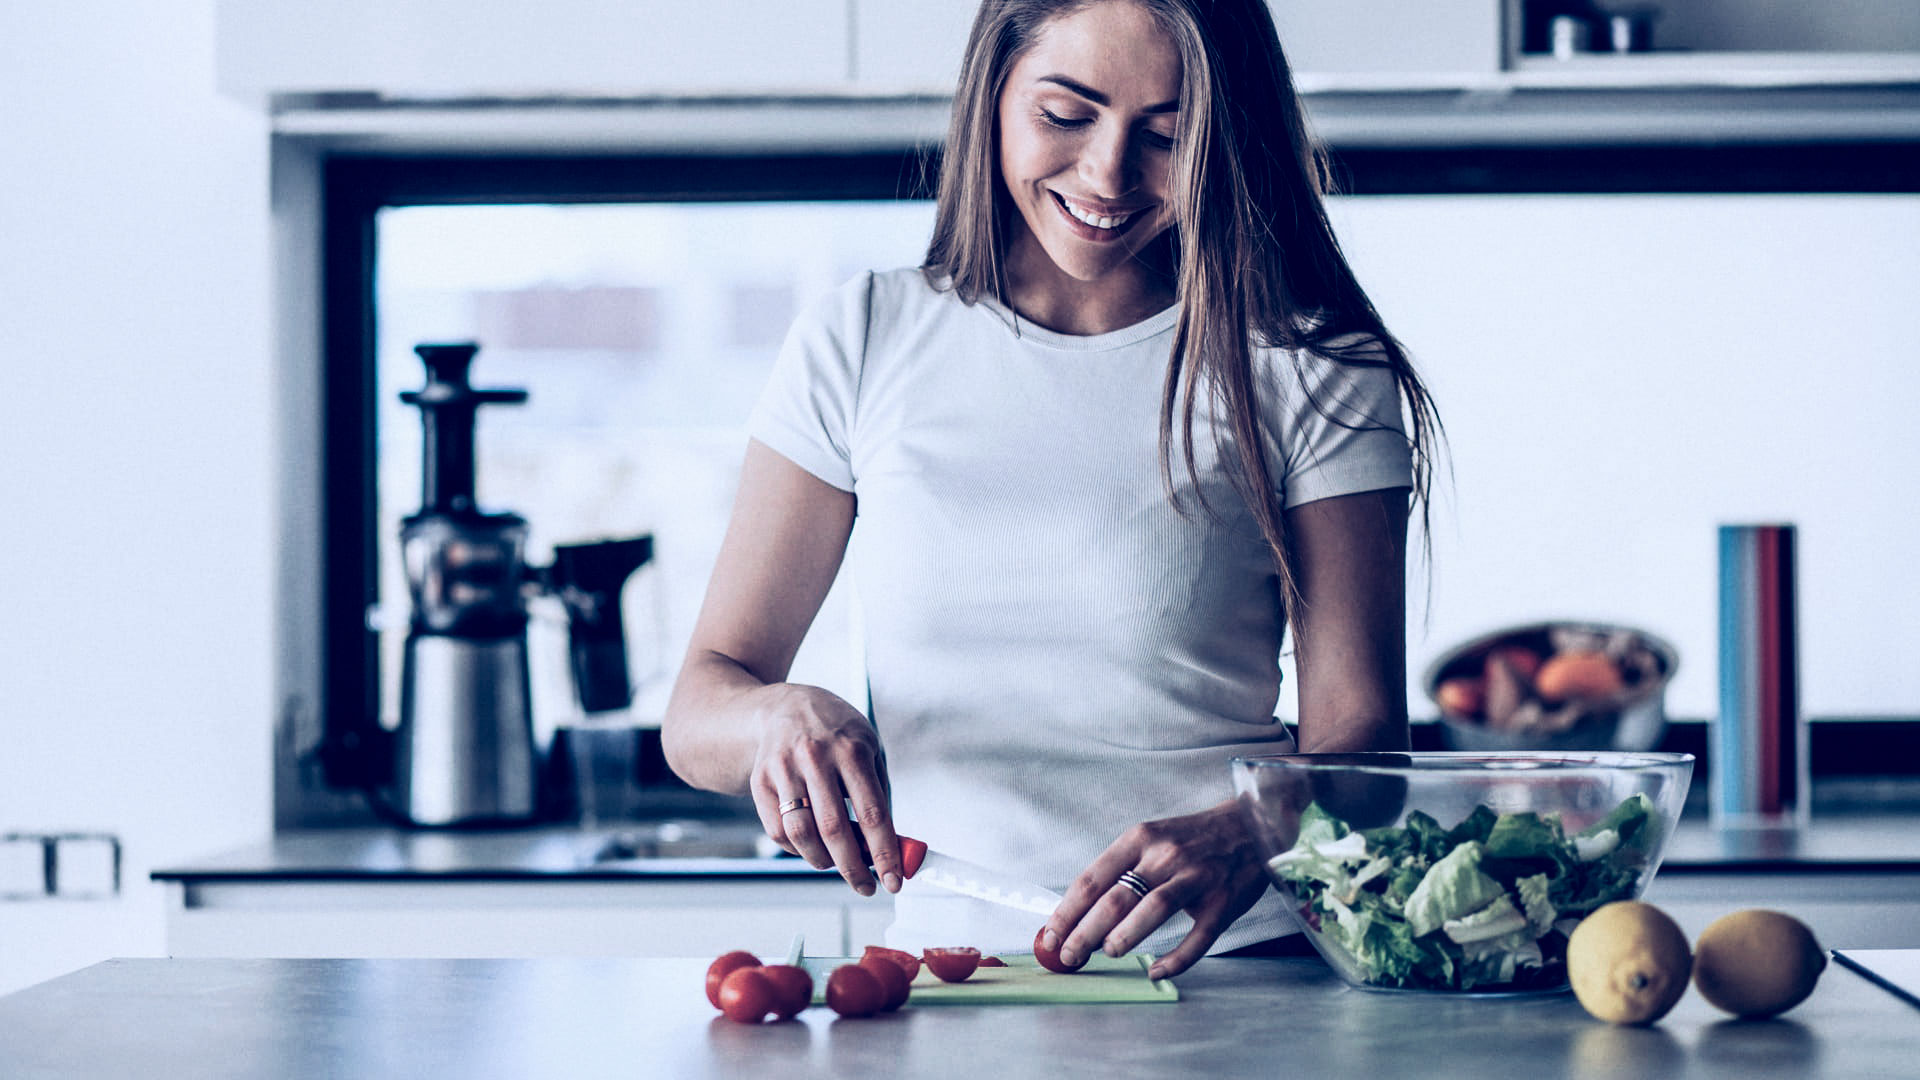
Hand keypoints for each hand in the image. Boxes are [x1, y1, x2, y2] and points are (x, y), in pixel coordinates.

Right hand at [747, 683, 902, 896]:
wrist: (785, 707)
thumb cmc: (836, 733)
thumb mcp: (869, 748)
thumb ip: (879, 793)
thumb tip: (892, 845)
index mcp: (851, 749)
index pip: (872, 812)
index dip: (884, 852)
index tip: (894, 880)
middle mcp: (815, 757)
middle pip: (834, 828)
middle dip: (853, 868)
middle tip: (866, 886)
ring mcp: (783, 768)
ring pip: (801, 834)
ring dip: (822, 861)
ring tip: (837, 864)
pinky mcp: (760, 781)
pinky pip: (777, 830)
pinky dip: (796, 849)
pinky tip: (811, 845)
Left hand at [1041, 800, 1270, 979]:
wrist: (1251, 825)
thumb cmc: (1192, 838)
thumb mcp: (1151, 838)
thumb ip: (1120, 869)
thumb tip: (1079, 911)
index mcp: (1140, 839)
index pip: (1092, 879)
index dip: (1066, 912)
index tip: (1049, 936)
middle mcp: (1166, 856)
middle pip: (1116, 899)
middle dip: (1085, 933)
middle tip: (1069, 956)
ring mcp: (1197, 878)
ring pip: (1153, 910)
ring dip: (1124, 937)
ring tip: (1107, 953)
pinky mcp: (1223, 902)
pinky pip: (1197, 937)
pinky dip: (1176, 959)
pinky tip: (1156, 970)